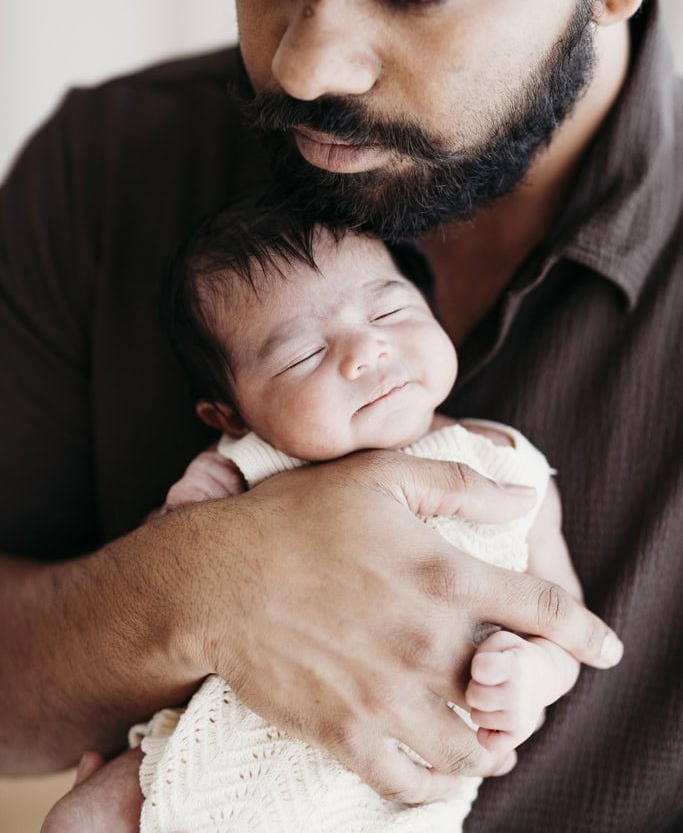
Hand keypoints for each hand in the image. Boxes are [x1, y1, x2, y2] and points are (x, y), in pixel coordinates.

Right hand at [171, 451, 621, 804]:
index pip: (541, 611)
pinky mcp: (348, 731)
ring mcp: (388, 694)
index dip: (584, 632)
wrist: (215, 579)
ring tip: (495, 740)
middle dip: (527, 694)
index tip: (607, 648)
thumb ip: (460, 485)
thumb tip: (525, 497)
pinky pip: (409, 780)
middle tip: (519, 692)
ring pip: (470, 745)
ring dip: (492, 745)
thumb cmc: (296, 518)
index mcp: (443, 575)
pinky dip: (435, 783)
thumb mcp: (380, 476)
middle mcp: (427, 642)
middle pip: (511, 688)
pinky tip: (441, 771)